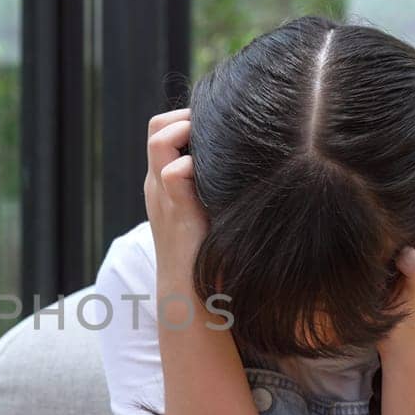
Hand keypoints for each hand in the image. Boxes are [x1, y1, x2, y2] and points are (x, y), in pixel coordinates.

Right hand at [144, 108, 207, 280]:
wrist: (191, 295)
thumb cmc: (208, 255)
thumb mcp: (209, 210)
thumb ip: (217, 187)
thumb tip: (257, 162)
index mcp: (162, 182)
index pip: (161, 129)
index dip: (186, 120)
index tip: (217, 128)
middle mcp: (156, 183)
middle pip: (156, 126)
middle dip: (186, 118)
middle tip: (218, 131)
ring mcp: (162, 195)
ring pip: (159, 138)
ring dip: (189, 132)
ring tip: (216, 148)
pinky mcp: (175, 210)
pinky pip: (175, 171)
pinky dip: (197, 164)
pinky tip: (223, 175)